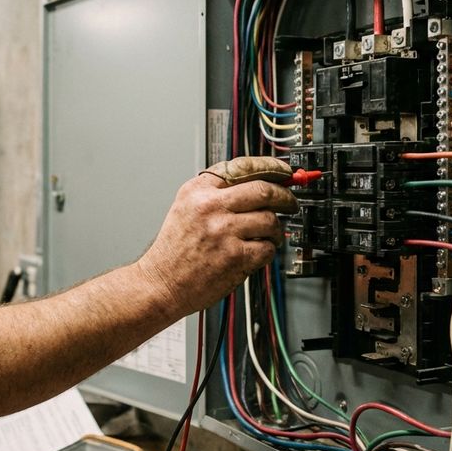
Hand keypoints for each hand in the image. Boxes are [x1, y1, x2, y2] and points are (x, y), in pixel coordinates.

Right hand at [136, 156, 298, 316]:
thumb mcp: (186, 208)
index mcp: (197, 191)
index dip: (271, 168)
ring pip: (270, 220)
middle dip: (285, 196)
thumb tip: (260, 182)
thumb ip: (217, 193)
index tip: (284, 173)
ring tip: (267, 235)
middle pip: (264, 190)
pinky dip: (267, 250)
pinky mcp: (234, 256)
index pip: (243, 167)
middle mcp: (210, 206)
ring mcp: (223, 231)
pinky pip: (267, 247)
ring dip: (276, 229)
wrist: (160, 283)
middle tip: (291, 203)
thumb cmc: (174, 250)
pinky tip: (256, 252)